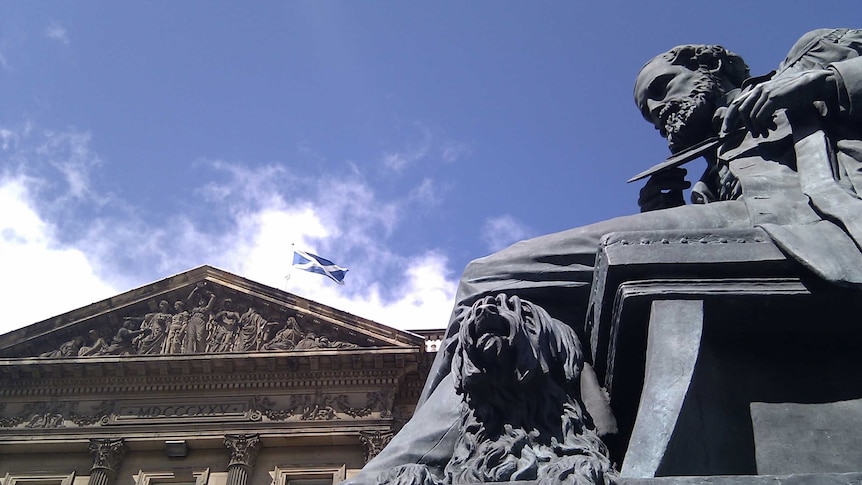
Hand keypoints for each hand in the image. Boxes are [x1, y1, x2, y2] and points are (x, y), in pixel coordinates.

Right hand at [638, 167, 690, 211]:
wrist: (670, 228)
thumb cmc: (673, 208)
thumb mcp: (674, 192)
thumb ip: (674, 181)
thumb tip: (679, 168)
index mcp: (647, 189)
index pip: (656, 175)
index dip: (670, 171)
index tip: (684, 171)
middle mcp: (643, 196)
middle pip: (656, 179)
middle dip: (672, 176)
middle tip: (686, 176)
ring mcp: (644, 203)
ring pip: (658, 187)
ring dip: (674, 183)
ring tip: (687, 184)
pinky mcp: (648, 211)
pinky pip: (661, 198)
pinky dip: (672, 197)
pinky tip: (680, 200)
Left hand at [720, 69, 838, 136]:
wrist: (813, 83)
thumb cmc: (796, 93)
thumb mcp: (776, 99)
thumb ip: (764, 106)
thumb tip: (755, 121)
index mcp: (757, 89)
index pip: (736, 104)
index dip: (729, 118)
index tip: (726, 131)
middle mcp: (758, 89)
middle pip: (740, 110)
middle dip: (741, 125)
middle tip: (751, 135)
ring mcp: (765, 92)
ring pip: (750, 115)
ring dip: (757, 127)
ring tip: (766, 133)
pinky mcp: (773, 98)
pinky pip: (760, 116)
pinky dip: (763, 125)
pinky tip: (772, 128)